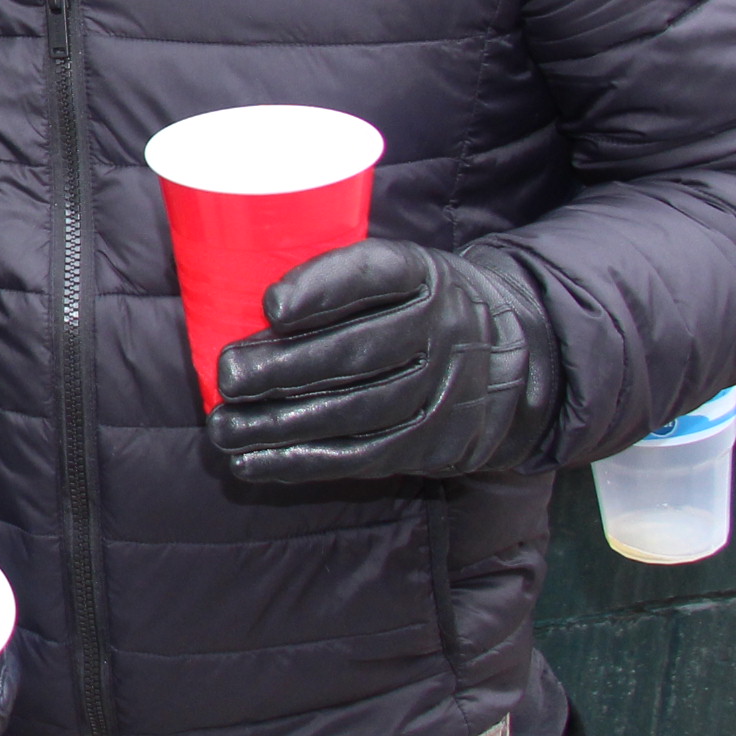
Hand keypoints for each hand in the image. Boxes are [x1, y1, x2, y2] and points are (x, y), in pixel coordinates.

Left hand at [207, 239, 556, 484]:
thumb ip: (340, 283)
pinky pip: (360, 457)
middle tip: (227, 375)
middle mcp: (439, 332)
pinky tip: (252, 462)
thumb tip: (238, 308)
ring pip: (353, 412)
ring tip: (224, 427)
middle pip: (355, 352)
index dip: (321, 290)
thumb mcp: (401, 272)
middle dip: (283, 368)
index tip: (269, 305)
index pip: (372, 276)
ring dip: (279, 424)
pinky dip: (302, 462)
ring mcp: (439, 391)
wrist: (511, 359)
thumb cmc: (419, 306)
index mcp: (423, 275)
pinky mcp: (430, 443)